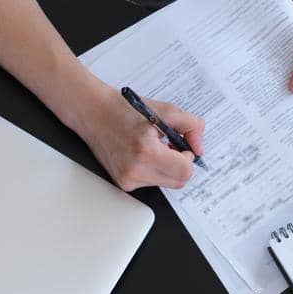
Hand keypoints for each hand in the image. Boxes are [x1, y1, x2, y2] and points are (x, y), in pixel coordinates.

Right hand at [72, 84, 204, 190]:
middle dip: (179, 164)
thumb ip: (190, 126)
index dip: (188, 158)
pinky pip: (151, 183)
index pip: (185, 171)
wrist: (93, 112)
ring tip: (154, 148)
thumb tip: (199, 147)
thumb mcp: (163, 110)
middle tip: (170, 146)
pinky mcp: (123, 184)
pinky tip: (143, 155)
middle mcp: (135, 170)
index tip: (181, 146)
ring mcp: (128, 180)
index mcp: (146, 151)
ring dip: (167, 168)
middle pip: (178, 182)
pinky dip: (153, 170)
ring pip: (166, 184)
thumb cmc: (123, 109)